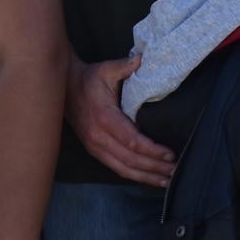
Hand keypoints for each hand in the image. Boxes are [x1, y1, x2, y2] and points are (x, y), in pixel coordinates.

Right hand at [68, 55, 173, 187]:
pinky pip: (116, 168)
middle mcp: (98, 136)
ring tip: (167, 180)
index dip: (152, 151)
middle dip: (154, 168)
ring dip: (146, 177)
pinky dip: (134, 176)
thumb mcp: (106, 69)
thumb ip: (126, 66)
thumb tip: (143, 59)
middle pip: (130, 160)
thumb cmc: (89, 79)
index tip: (170, 154)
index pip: (131, 141)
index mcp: (104, 117)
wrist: (64, 89)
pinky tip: (149, 179)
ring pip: (123, 169)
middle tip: (175, 170)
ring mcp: (95, 146)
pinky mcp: (95, 151)